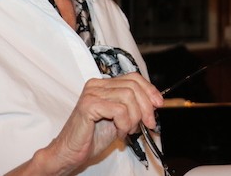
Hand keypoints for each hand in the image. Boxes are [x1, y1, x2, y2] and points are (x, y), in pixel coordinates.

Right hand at [26, 73, 163, 174]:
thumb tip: (155, 102)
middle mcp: (97, 84)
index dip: (149, 89)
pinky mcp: (89, 105)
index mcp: (104, 84)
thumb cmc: (93, 137)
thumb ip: (134, 106)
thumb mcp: (120, 118)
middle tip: (147, 125)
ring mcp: (92, 93)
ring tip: (126, 130)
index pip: (133, 77)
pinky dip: (124, 124)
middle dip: (146, 107)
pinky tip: (118, 133)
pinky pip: (119, 110)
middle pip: (133, 86)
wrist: (71, 153)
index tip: (159, 104)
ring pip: (128, 97)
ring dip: (134, 118)